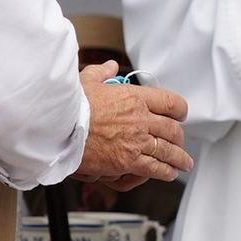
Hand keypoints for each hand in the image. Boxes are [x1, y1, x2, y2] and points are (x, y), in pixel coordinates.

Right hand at [72, 61, 192, 190]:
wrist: (57, 128)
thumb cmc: (69, 106)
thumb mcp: (86, 81)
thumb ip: (102, 73)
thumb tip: (110, 67)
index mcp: (134, 98)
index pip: (170, 102)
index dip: (180, 111)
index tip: (181, 115)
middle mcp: (141, 119)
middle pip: (172, 130)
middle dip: (179, 138)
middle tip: (179, 142)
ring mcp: (136, 141)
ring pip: (168, 150)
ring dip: (178, 158)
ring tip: (183, 163)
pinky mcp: (128, 161)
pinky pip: (155, 167)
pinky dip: (166, 172)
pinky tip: (170, 173)